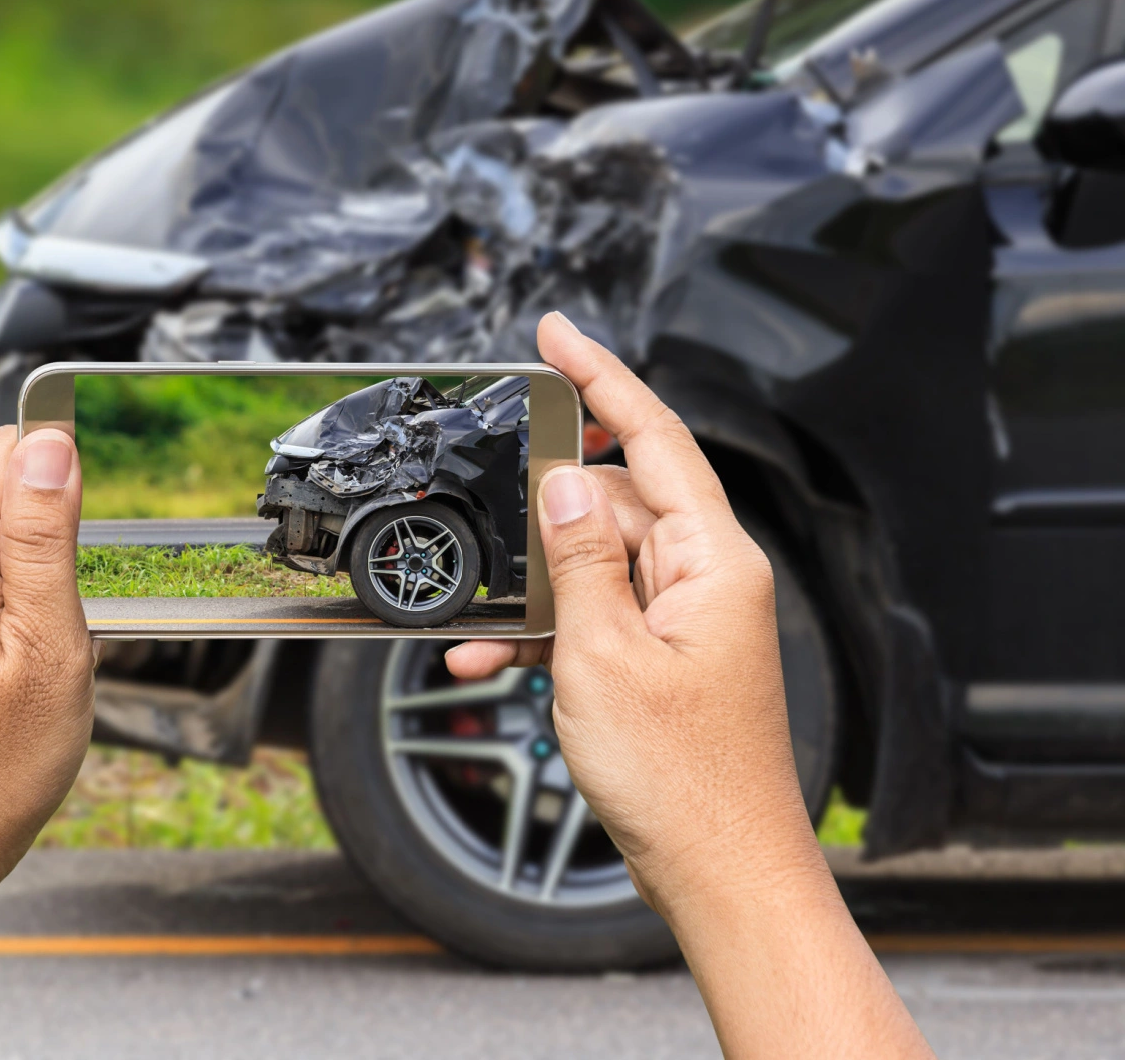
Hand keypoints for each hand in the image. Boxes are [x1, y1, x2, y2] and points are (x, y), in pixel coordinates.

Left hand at [0, 427, 93, 1059]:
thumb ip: (45, 537)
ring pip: (0, 536)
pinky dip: (22, 602)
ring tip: (49, 646)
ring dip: (42, 573)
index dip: (61, 476)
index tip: (87, 541)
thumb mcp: (46, 645)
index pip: (6, 454)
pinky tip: (30, 657)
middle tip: (66, 616)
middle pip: (3, 491)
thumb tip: (49, 444)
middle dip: (55, 532)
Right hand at [449, 313, 930, 1057]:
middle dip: (545, 511)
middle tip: (490, 513)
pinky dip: (546, 632)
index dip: (602, 375)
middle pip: (617, 497)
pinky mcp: (667, 655)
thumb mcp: (601, 653)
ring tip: (487, 629)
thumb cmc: (681, 781)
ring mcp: (689, 618)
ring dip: (535, 589)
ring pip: (596, 561)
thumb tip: (565, 479)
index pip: (657, 435)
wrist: (717, 871)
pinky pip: (597, 614)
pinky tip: (498, 662)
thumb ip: (579, 555)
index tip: (557, 334)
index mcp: (713, 560)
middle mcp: (709, 578)